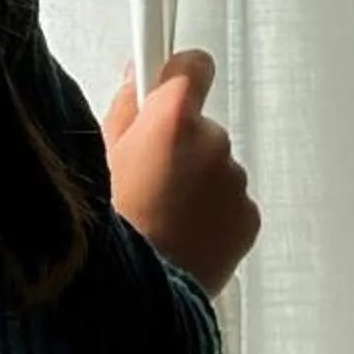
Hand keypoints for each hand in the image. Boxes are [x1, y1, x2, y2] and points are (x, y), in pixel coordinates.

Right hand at [102, 50, 261, 296]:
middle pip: (201, 123)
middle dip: (180, 139)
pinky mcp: (250, 213)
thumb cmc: (117, 222)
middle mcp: (212, 144)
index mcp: (171, 120)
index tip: (172, 73)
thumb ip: (125, 108)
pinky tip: (183, 226)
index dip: (179, 70)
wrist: (141, 288)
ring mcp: (236, 180)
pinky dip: (213, 207)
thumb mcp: (103, 153)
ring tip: (162, 208)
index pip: (191, 65)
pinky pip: (232, 197)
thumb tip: (137, 79)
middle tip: (147, 169)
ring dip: (196, 177)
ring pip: (217, 164)